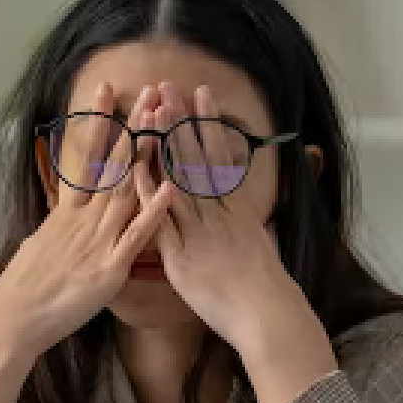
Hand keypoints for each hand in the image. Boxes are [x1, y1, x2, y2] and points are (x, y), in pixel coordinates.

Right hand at [0, 82, 174, 402]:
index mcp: (66, 214)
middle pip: (111, 164)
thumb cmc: (25, 290)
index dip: (98, 122)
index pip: (84, 157)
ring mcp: (96, 241)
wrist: (13, 320)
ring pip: (126, 190)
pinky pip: (136, 236)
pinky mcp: (108, 268)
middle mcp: (82, 220)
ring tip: (164, 123)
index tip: (108, 90)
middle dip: (131, 126)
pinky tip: (173, 188)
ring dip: (147, 155)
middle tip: (149, 91)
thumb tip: (63, 212)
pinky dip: (155, 211)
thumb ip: (59, 226)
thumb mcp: (40, 246)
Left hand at [143, 83, 337, 402]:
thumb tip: (241, 208)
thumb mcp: (259, 244)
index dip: (208, 125)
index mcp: (236, 209)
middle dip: (182, 122)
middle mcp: (218, 214)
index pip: (220, 157)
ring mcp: (200, 232)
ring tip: (154, 111)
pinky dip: (150, 194)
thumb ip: (245, 222)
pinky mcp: (183, 255)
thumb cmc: (264, 288)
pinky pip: (163, 220)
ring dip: (165, 144)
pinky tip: (137, 169)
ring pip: (180, 180)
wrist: (266, 315)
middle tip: (169, 87)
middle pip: (198, 159)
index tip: (200, 95)